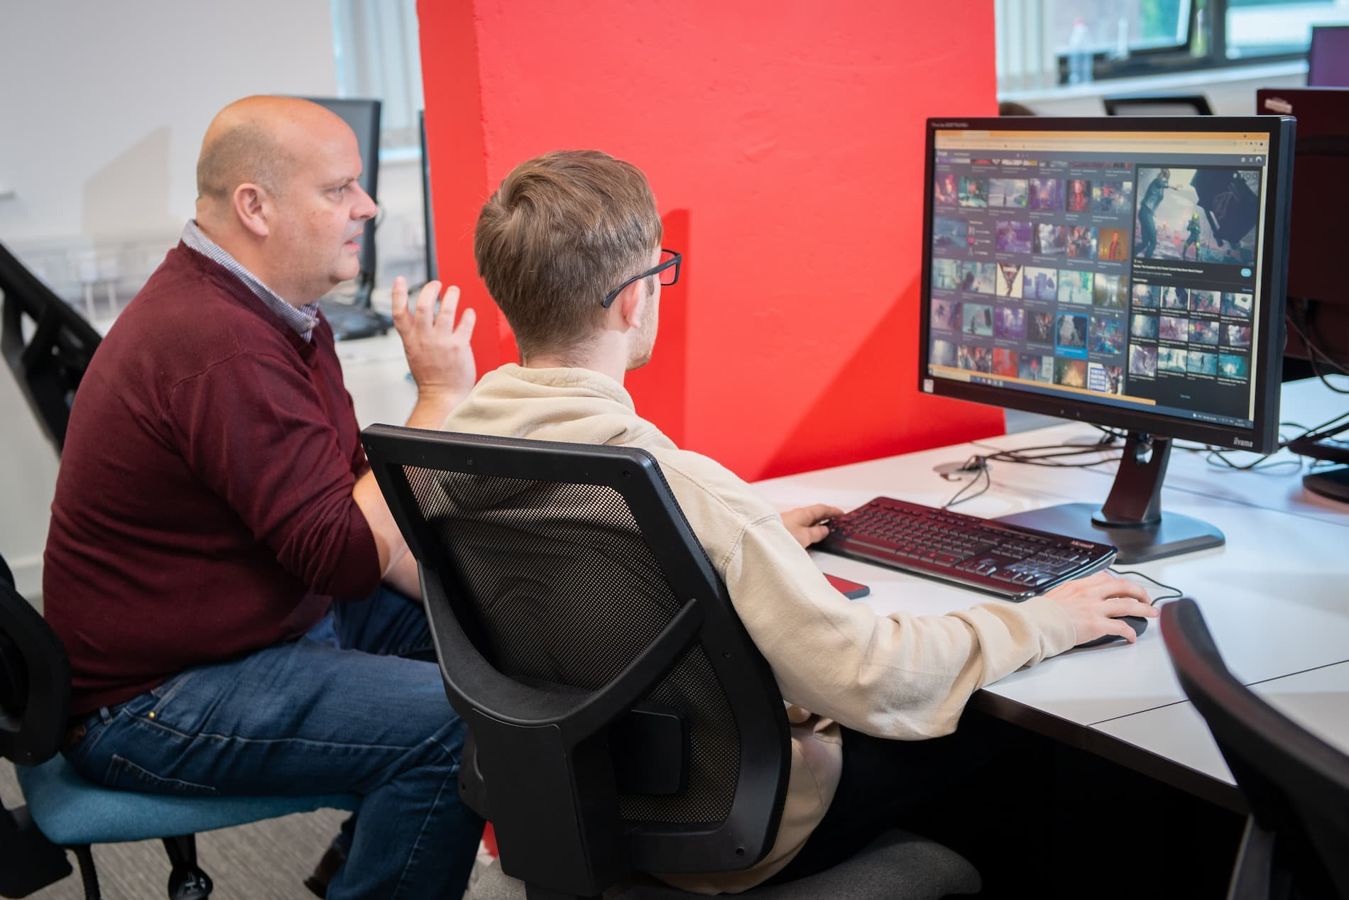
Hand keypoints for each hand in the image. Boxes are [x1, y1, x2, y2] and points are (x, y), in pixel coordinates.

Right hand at [391, 277, 476, 412]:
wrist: (443, 396)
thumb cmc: (430, 376)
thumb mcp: (413, 352)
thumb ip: (415, 332)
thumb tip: (420, 311)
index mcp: (411, 340)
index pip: (399, 313)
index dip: (397, 294)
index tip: (399, 280)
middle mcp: (425, 339)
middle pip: (423, 306)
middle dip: (430, 289)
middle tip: (436, 284)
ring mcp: (442, 342)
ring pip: (446, 310)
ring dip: (452, 296)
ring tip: (454, 291)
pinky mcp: (459, 346)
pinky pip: (465, 323)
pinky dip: (468, 314)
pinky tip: (469, 312)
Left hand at [780, 504, 844, 547]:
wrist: (759, 541)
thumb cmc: (781, 536)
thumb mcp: (804, 536)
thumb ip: (816, 533)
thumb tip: (825, 530)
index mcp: (803, 513)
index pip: (821, 509)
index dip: (833, 511)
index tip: (843, 514)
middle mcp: (795, 516)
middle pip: (814, 514)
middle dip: (825, 518)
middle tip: (836, 523)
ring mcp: (788, 523)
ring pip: (806, 522)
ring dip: (816, 525)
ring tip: (825, 532)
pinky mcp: (782, 531)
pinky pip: (800, 528)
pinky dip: (808, 531)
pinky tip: (808, 539)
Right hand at [1042, 570, 1157, 644]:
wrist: (1036, 623)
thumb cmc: (1040, 614)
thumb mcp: (1055, 595)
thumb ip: (1069, 595)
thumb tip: (1073, 601)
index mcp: (1079, 585)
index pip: (1105, 578)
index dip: (1119, 583)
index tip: (1123, 587)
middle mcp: (1090, 593)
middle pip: (1123, 587)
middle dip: (1139, 592)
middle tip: (1146, 598)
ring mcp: (1095, 608)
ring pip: (1128, 604)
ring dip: (1144, 609)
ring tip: (1151, 613)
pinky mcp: (1097, 624)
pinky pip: (1121, 626)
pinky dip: (1130, 632)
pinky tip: (1132, 637)